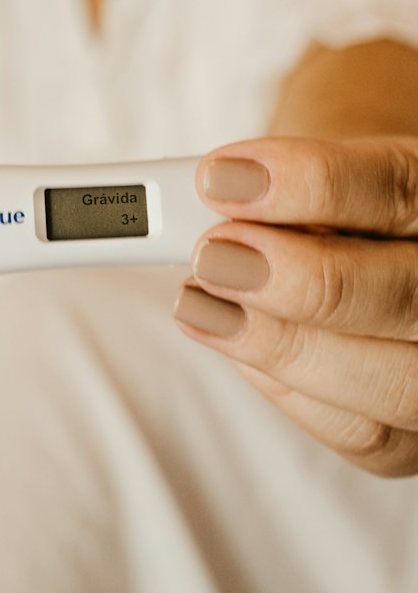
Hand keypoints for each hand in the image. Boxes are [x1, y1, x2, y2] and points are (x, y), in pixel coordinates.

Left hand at [175, 136, 417, 475]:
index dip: (313, 184)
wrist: (366, 231)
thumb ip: (281, 181)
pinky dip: (286, 387)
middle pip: (410, 297)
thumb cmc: (335, 193)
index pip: (399, 189)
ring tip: (197, 303)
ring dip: (281, 344)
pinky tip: (227, 338)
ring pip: (392, 383)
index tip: (222, 177)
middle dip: (303, 280)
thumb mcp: (314, 160)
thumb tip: (217, 196)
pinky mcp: (416, 433)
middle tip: (213, 255)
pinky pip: (363, 432)